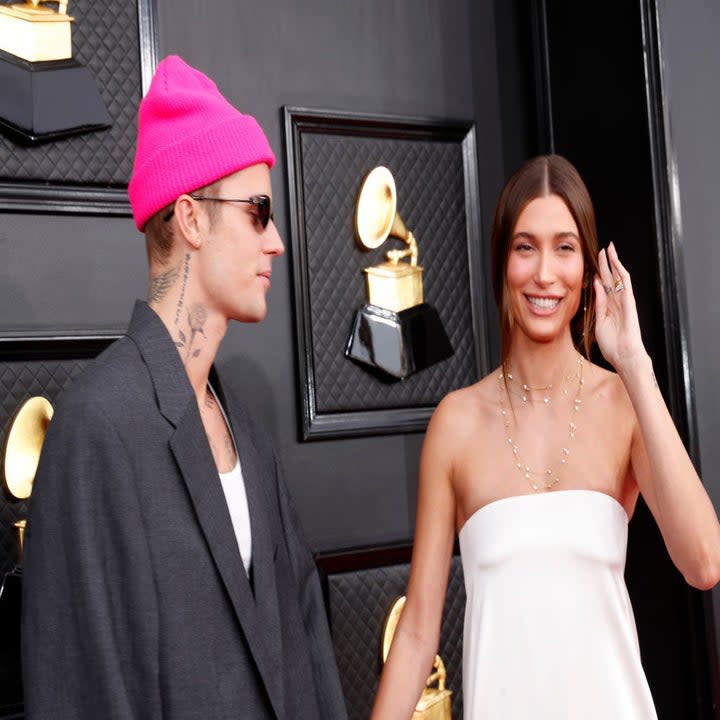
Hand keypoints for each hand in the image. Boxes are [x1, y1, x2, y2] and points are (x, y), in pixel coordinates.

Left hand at [593, 242, 647, 370]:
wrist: (624, 357)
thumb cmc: (613, 345)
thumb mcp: (599, 322)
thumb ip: (599, 304)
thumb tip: (596, 286)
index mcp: (610, 307)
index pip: (605, 286)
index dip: (600, 273)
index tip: (594, 263)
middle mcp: (618, 302)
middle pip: (612, 278)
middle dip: (607, 263)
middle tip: (601, 249)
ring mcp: (625, 302)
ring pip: (619, 277)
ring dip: (614, 263)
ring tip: (609, 249)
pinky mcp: (629, 304)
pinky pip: (626, 286)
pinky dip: (621, 273)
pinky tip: (616, 263)